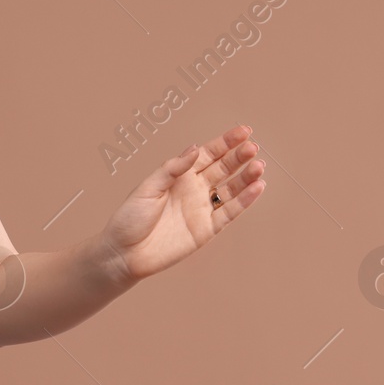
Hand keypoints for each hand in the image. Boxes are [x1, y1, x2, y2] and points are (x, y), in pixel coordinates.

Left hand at [98, 124, 265, 283]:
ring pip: (231, 189)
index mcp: (179, 175)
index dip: (226, 142)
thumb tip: (195, 149)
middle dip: (239, 157)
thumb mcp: (148, 187)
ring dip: (246, 177)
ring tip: (259, 166)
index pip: (208, 154)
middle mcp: (194, 189)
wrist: (125, 253)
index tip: (244, 131)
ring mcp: (202, 208)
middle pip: (223, 168)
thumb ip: (172, 169)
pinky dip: (245, 200)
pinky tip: (258, 187)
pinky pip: (230, 212)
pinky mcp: (207, 229)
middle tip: (253, 148)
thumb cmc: (130, 217)